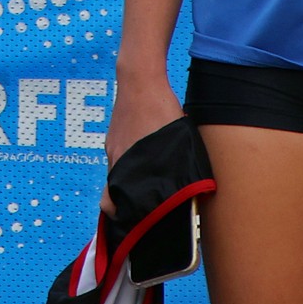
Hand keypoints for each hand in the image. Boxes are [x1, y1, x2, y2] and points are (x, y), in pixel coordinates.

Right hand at [99, 71, 186, 211]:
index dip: (120, 217)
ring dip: (127, 184)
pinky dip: (129, 164)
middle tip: (138, 212)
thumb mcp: (176, 141)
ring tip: (146, 184)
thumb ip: (178, 168)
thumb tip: (191, 192)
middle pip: (112, 193)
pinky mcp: (114, 136)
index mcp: (127, 166)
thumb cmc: (161, 109)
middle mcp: (116, 160)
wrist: (140, 78)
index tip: (132, 225)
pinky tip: (145, 158)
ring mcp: (113, 147)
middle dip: (121, 205)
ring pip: (117, 175)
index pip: (112, 203)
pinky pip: (120, 158)